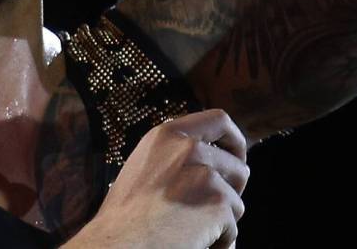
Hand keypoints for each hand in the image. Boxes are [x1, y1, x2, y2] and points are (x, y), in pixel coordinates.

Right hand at [64, 109, 249, 248]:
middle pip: (237, 165)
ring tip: (190, 229)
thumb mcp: (144, 168)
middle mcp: (188, 148)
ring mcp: (205, 175)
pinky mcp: (217, 203)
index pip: (219, 120)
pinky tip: (190, 242)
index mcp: (167, 135)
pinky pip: (232, 227)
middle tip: (208, 210)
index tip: (238, 156)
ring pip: (236, 200)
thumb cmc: (124, 219)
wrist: (119, 246)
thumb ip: (175, 156)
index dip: (235, 140)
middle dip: (231, 190)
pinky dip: (218, 241)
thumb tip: (212, 158)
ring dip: (221, 218)